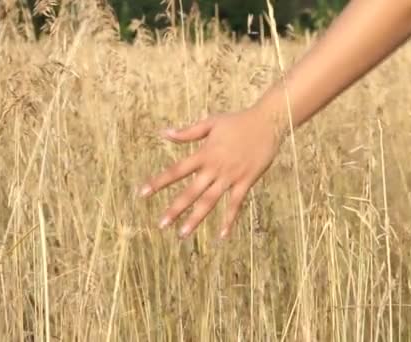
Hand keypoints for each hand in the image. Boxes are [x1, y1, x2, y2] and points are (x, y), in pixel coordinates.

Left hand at [139, 107, 281, 239]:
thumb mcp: (210, 123)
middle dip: (175, 209)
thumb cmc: (237, 121)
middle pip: (191, 191)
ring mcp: (231, 176)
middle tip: (160, 224)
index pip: (176, 170)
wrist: (267, 122)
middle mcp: (215, 168)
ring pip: (210, 201)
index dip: (158, 182)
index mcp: (204, 153)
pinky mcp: (246, 181)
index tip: (142, 193)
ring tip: (182, 234)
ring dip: (196, 219)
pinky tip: (222, 236)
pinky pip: (236, 204)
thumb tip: (164, 133)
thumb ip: (187, 132)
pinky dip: (229, 220)